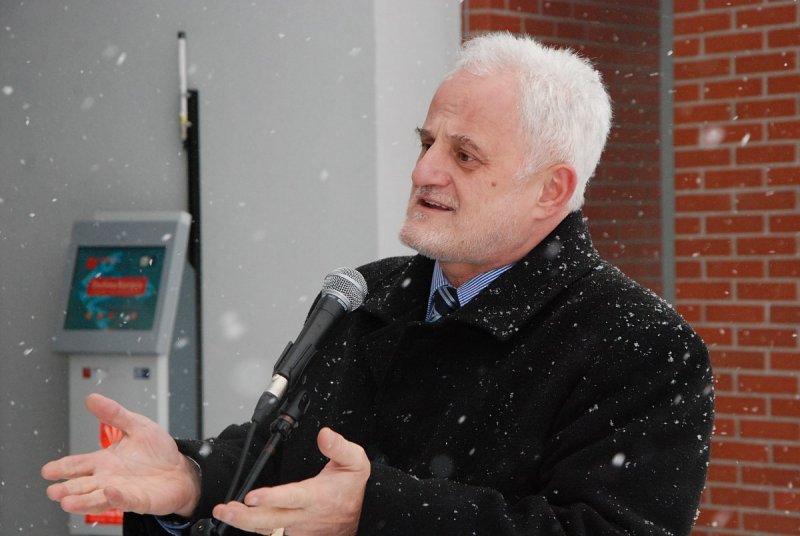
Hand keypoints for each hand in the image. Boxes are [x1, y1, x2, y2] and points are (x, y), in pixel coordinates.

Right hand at [41, 393, 200, 516]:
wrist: (181, 469)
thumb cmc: (158, 451)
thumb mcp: (137, 425)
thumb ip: (114, 414)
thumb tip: (92, 398)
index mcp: (104, 461)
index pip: (77, 464)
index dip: (62, 467)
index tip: (47, 470)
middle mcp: (108, 478)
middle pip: (82, 485)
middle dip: (67, 489)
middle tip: (53, 491)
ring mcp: (122, 491)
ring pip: (97, 498)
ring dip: (83, 500)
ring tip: (68, 501)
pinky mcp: (139, 500)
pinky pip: (126, 500)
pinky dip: (116, 497)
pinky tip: (109, 492)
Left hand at [214, 427, 368, 535]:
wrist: (364, 516)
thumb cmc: (353, 489)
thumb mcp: (355, 462)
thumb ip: (339, 447)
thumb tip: (324, 434)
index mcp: (317, 495)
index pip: (291, 497)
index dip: (271, 498)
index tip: (251, 497)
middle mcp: (305, 515)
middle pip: (271, 519)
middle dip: (244, 517)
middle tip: (223, 510)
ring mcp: (299, 529)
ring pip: (268, 529)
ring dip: (244, 522)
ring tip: (224, 513)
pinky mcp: (295, 535)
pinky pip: (273, 534)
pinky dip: (256, 529)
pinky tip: (240, 521)